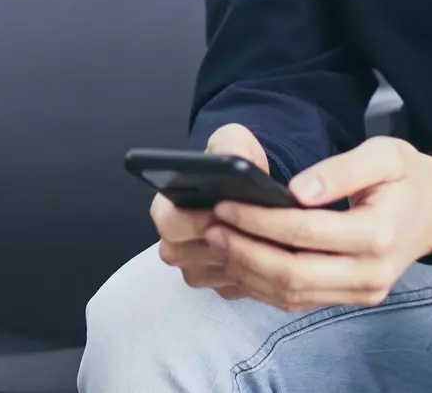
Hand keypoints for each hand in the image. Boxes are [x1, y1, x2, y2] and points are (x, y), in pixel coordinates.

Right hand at [151, 123, 268, 298]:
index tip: (221, 213)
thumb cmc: (234, 165)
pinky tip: (265, 254)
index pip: (169, 222)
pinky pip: (232, 287)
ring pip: (211, 274)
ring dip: (236, 259)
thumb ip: (231, 146)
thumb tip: (235, 160)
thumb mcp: (233, 143)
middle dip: (219, 242)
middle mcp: (173, 242)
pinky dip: (249, 274)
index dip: (194, 220)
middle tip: (248, 228)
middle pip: (187, 255)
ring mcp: (195, 267)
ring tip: (261, 238)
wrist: (251, 188)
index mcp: (166, 207)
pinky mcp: (219, 286)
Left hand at [205, 137, 431, 311]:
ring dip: (249, 273)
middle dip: (246, 252)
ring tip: (219, 244)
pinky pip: (301, 302)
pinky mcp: (353, 298)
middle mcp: (371, 272)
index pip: (307, 232)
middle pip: (294, 274)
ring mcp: (363, 292)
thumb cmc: (407, 178)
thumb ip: (341, 168)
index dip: (262, 221)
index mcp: (379, 232)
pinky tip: (241, 263)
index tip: (227, 205)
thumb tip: (297, 189)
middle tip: (212, 228)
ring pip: (293, 295)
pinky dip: (265, 287)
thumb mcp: (385, 155)